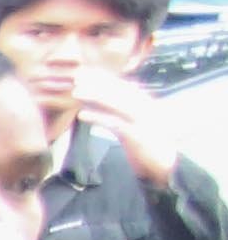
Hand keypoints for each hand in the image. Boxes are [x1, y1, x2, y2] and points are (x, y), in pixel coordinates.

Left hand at [73, 63, 183, 181]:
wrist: (165, 167)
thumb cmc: (148, 145)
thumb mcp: (137, 124)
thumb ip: (125, 111)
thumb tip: (111, 98)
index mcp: (146, 105)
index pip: (123, 87)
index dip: (104, 78)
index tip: (85, 72)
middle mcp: (146, 109)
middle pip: (119, 92)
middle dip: (98, 82)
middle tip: (76, 76)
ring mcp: (143, 122)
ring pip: (117, 104)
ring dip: (96, 96)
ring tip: (76, 91)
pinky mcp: (137, 136)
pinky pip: (115, 124)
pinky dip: (98, 117)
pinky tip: (82, 115)